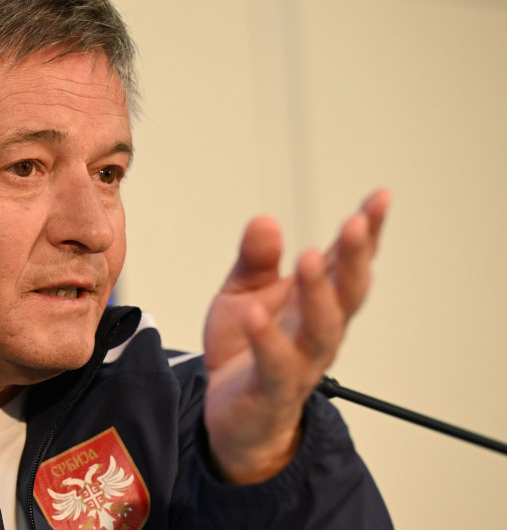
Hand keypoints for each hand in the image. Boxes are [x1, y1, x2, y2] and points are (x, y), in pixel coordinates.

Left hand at [202, 189, 390, 483]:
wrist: (228, 412)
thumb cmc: (245, 348)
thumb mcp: (244, 292)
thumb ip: (255, 260)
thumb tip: (265, 220)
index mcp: (314, 301)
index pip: (346, 263)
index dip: (368, 232)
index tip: (381, 198)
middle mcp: (316, 330)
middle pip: (347, 293)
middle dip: (354, 257)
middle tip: (355, 224)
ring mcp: (300, 362)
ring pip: (322, 329)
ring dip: (319, 294)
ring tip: (308, 260)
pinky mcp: (273, 390)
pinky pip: (276, 365)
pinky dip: (268, 340)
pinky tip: (256, 315)